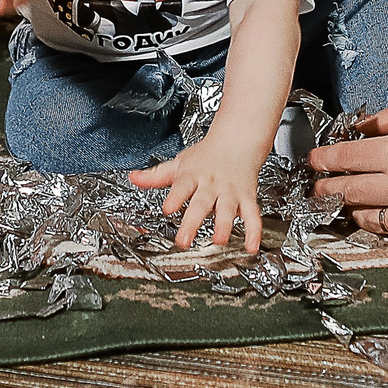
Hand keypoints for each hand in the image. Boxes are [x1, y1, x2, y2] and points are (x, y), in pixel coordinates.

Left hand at [129, 133, 268, 253]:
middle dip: (193, 221)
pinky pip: (252, 215)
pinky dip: (254, 231)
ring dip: (224, 225)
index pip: (183, 185)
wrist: (237, 142)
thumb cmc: (205, 156)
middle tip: (184, 240)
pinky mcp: (247, 198)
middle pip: (202, 202)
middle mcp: (212, 184)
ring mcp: (230, 192)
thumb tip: (133, 178)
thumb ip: (156, 175)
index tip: (168, 208)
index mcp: (193, 175)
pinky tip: (252, 246)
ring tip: (219, 240)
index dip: (176, 197)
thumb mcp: (179, 163)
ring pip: (228, 209)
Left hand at [307, 105, 387, 243]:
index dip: (325, 161)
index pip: (349, 159)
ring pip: (370, 218)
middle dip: (328, 189)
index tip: (313, 162)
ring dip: (354, 209)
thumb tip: (363, 124)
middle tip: (317, 187)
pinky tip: (384, 213)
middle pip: (351, 191)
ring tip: (344, 203)